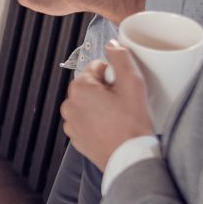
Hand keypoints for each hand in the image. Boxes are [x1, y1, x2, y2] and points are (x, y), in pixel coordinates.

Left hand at [60, 45, 152, 169]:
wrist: (129, 159)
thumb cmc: (131, 124)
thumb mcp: (133, 83)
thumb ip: (121, 58)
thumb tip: (112, 44)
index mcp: (79, 88)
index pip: (97, 68)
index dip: (115, 75)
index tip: (124, 88)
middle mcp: (69, 105)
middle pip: (92, 86)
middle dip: (107, 90)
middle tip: (124, 103)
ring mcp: (71, 124)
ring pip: (89, 104)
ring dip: (102, 106)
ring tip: (119, 117)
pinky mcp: (76, 139)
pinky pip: (87, 121)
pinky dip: (98, 122)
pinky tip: (112, 129)